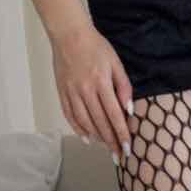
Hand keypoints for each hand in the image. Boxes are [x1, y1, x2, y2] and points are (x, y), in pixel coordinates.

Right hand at [52, 23, 132, 164]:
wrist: (69, 35)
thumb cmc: (96, 46)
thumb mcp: (115, 62)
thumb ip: (123, 86)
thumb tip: (129, 110)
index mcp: (101, 82)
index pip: (114, 115)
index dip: (122, 134)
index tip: (128, 148)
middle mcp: (85, 90)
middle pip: (100, 123)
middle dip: (111, 141)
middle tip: (119, 154)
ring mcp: (72, 93)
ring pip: (85, 123)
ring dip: (97, 137)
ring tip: (106, 146)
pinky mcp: (62, 93)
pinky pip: (71, 116)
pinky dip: (79, 129)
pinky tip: (87, 137)